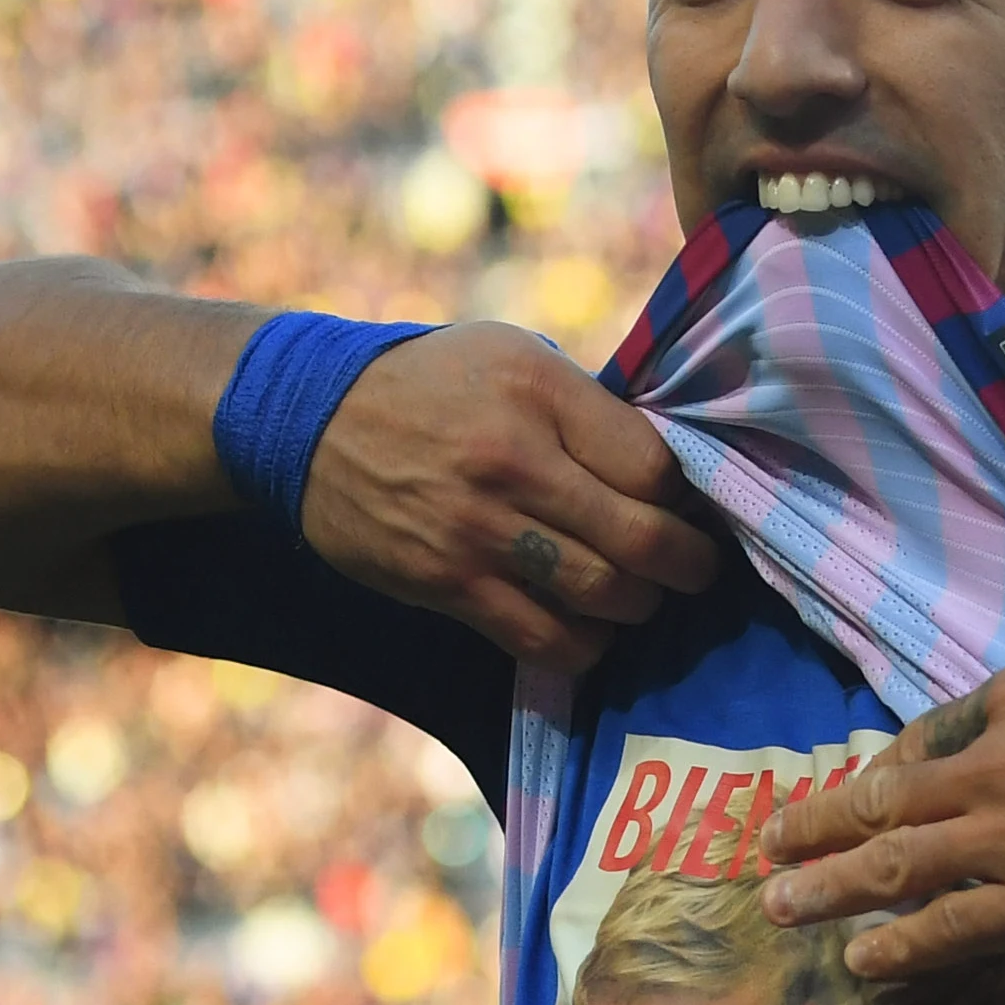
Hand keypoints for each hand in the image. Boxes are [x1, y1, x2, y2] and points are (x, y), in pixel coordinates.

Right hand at [301, 325, 722, 671]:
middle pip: (641, 539)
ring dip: (637, 606)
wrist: (309, 420)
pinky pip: (544, 640)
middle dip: (688, 565)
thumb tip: (668, 472)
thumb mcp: (512, 358)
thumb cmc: (432, 385)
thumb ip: (586, 408)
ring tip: (638, 594)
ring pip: (602, 596)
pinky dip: (584, 646)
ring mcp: (478, 530)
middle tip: (695, 569)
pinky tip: (588, 629)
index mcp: (539, 393)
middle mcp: (512, 462)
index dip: (686, 497)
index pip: (654, 466)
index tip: (689, 507)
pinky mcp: (447, 584)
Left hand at [760, 545, 1004, 977]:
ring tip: (779, 906)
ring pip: (898, 866)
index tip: (862, 782)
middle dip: (820, 823)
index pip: (934, 732)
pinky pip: (952, 928)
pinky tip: (861, 961)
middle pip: (889, 798)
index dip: (890, 763)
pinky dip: (901, 946)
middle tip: (767, 843)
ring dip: (830, 888)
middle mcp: (998, 767)